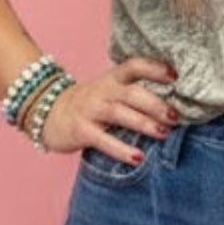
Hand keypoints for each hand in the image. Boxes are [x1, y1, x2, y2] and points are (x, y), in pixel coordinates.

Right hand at [36, 54, 179, 160]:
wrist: (47, 111)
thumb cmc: (90, 104)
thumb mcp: (110, 91)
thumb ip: (135, 94)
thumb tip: (175, 106)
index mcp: (113, 78)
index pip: (135, 66)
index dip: (155, 68)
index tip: (176, 76)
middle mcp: (103, 91)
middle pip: (132, 92)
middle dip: (156, 104)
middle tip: (176, 116)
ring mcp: (91, 110)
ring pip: (120, 113)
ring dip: (144, 123)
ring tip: (164, 133)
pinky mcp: (81, 131)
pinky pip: (104, 140)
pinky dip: (122, 149)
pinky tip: (138, 158)